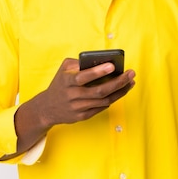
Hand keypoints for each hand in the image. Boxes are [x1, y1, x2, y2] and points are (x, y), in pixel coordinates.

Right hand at [8, 57, 134, 157]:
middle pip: (100, 90)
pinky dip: (112, 99)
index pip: (84, 76)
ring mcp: (77, 107)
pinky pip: (102, 107)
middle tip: (130, 74)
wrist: (47, 108)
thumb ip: (79, 63)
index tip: (112, 65)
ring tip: (130, 82)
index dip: (98, 71)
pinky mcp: (82, 116)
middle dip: (118, 82)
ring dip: (120, 91)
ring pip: (104, 100)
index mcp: (67, 80)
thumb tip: (101, 62)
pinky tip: (120, 91)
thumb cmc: (60, 84)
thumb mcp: (64, 69)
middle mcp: (72, 94)